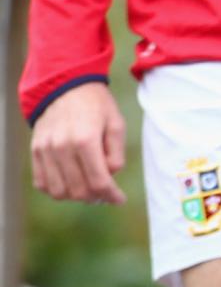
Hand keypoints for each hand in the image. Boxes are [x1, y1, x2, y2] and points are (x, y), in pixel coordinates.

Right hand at [30, 81, 126, 203]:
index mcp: (85, 140)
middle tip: (106, 193)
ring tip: (88, 187)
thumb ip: (116, 153)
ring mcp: (45, 150)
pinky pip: (42, 183)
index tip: (119, 199)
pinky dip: (56, 189)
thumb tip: (110, 176)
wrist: (64, 86)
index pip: (98, 181)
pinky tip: (70, 182)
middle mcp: (61, 147)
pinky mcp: (35, 150)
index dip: (111, 195)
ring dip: (76, 195)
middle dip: (96, 197)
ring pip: (58, 191)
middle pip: (78, 190)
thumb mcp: (116, 124)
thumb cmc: (96, 106)